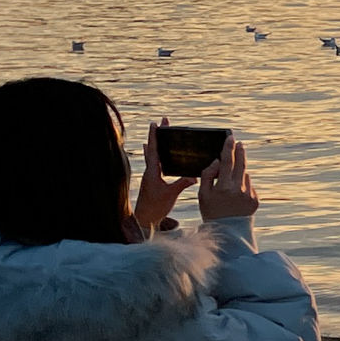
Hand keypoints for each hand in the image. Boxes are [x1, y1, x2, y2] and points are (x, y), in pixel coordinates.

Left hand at [133, 120, 200, 234]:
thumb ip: (182, 183)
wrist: (144, 219)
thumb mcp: (171, 194)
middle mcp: (149, 171)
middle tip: (164, 121)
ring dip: (157, 142)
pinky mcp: (152, 180)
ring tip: (161, 131)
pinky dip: (155, 154)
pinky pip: (154, 162)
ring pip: (153, 154)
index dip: (155, 136)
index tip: (157, 123)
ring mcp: (150, 175)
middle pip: (152, 148)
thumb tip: (195, 176)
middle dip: (158, 134)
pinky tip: (153, 150)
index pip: (153, 150)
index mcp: (152, 172)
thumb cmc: (155, 207)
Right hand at [196, 138, 258, 223]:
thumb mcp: (203, 195)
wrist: (227, 233)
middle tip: (239, 143)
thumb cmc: (211, 212)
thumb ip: (208, 175)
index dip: (228, 148)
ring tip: (229, 182)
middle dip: (240, 152)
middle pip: (241, 164)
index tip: (231, 138)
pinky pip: (249, 186)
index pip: (227, 162)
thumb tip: (217, 161)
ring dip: (238, 173)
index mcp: (224, 187)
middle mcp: (239, 190)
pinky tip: (235, 194)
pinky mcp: (256, 200)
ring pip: (244, 176)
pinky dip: (242, 185)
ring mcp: (249, 195)